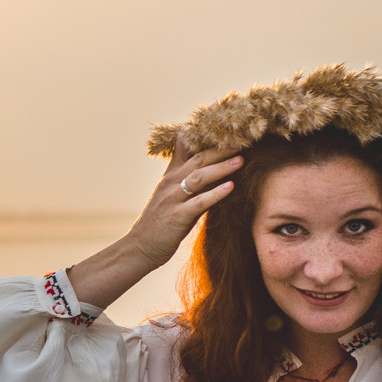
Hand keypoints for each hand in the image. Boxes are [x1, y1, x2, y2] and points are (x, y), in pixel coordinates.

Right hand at [66, 136, 242, 310]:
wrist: (139, 248)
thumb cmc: (158, 221)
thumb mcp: (167, 191)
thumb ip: (179, 169)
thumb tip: (189, 146)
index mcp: (170, 177)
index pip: (192, 152)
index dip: (211, 142)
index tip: (231, 134)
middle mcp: (170, 184)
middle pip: (198, 161)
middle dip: (220, 151)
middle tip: (242, 143)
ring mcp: (172, 200)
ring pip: (198, 178)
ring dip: (220, 168)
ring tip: (240, 161)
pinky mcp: (176, 217)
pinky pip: (198, 202)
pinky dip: (215, 194)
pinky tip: (230, 187)